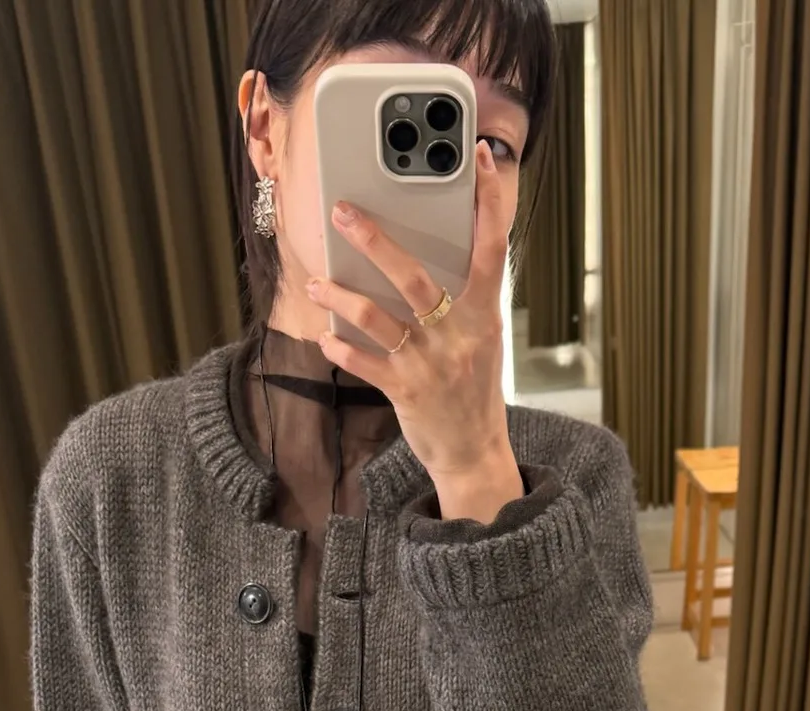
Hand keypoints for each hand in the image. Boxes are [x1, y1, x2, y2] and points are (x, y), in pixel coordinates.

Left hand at [307, 141, 523, 522]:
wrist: (474, 452)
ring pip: (379, 319)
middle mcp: (458, 335)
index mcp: (483, 314)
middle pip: (416, 277)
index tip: (481, 159)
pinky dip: (342, 349)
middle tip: (343, 212)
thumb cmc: (473, 388)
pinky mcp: (406, 391)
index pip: (492, 248)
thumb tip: (431, 251)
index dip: (491, 202)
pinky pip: (365, 363)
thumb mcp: (482, 338)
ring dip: (342, 297)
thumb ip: (464, 296)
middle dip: (376, 242)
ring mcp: (430, 364)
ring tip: (317, 282)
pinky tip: (326, 338)